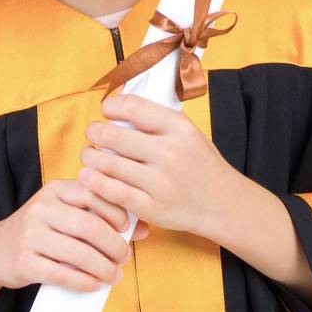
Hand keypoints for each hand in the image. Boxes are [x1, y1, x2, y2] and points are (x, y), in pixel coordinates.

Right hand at [0, 179, 146, 293]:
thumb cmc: (43, 230)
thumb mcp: (64, 213)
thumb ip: (100, 215)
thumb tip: (144, 229)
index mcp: (55, 190)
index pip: (93, 194)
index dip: (116, 212)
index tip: (127, 229)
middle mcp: (41, 208)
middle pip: (89, 226)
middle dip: (114, 245)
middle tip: (125, 258)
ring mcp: (30, 235)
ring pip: (78, 253)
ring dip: (104, 268)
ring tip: (116, 275)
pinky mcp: (25, 263)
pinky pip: (62, 274)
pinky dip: (85, 282)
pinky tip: (97, 285)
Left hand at [78, 95, 246, 240]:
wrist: (223, 204)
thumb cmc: (200, 164)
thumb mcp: (187, 132)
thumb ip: (156, 119)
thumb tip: (118, 103)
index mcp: (179, 128)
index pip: (133, 107)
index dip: (111, 106)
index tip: (106, 110)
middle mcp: (170, 153)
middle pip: (113, 134)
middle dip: (95, 131)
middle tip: (93, 133)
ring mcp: (161, 182)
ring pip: (108, 163)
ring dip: (90, 156)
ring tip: (90, 154)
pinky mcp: (152, 208)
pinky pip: (114, 192)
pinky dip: (95, 182)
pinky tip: (88, 176)